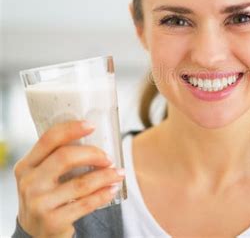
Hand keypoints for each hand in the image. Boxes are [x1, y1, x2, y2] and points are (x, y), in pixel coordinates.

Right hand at [13, 121, 124, 237]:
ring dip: (105, 176)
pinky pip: (86, 204)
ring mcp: (39, 203)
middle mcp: (29, 183)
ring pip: (81, 183)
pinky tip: (113, 189)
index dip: (71, 129)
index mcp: (27, 166)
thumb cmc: (46, 196)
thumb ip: (57, 159)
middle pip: (65, 157)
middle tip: (108, 157)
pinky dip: (104, 194)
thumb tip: (94, 138)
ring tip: (118, 173)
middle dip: (93, 154)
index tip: (92, 126)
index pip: (48, 139)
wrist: (35, 234)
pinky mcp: (53, 220)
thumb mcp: (42, 176)